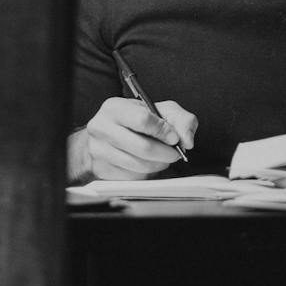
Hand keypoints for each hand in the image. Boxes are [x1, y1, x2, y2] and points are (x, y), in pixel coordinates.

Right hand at [71, 97, 198, 180]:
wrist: (109, 135)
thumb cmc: (137, 121)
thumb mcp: (161, 111)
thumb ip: (182, 119)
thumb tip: (186, 141)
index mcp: (114, 108)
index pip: (143, 120)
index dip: (164, 131)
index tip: (174, 138)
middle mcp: (101, 128)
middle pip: (143, 147)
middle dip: (166, 153)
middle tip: (175, 154)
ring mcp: (98, 150)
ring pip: (138, 165)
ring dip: (158, 165)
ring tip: (162, 158)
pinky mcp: (101, 170)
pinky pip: (131, 177)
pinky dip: (145, 174)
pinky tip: (147, 164)